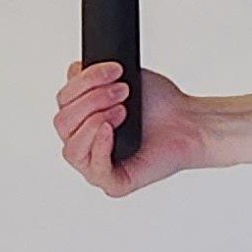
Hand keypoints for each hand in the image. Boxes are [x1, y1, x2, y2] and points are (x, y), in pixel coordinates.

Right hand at [54, 59, 212, 195]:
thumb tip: (75, 70)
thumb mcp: (119, 79)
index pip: (63, 101)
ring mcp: (96, 164)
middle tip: (122, 91)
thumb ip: (89, 76)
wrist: (188, 121)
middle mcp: (85, 142)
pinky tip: (110, 130)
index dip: (84, 81)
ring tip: (122, 110)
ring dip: (94, 122)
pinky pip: (94, 169)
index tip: (114, 70)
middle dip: (92, 100)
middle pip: (62, 123)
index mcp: (81, 117)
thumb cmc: (158, 104)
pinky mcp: (113, 182)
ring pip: (71, 149)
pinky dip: (100, 146)